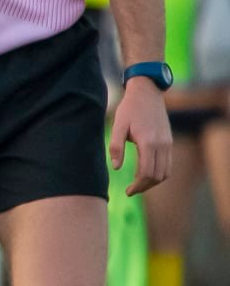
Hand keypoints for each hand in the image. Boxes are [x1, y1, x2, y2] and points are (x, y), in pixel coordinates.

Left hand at [111, 79, 171, 195]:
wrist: (147, 93)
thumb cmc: (129, 108)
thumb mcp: (118, 125)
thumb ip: (116, 146)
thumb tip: (116, 168)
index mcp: (148, 142)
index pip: (147, 173)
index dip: (138, 186)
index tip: (127, 192)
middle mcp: (162, 145)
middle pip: (158, 176)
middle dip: (144, 187)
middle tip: (131, 190)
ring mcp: (168, 143)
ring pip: (166, 172)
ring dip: (153, 182)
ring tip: (138, 184)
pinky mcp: (169, 141)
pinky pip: (168, 164)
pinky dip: (159, 173)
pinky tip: (145, 173)